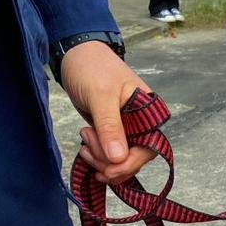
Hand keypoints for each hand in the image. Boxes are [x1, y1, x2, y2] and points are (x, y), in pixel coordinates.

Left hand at [59, 42, 157, 184]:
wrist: (76, 55)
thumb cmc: (92, 67)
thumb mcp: (101, 95)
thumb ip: (110, 127)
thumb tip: (118, 159)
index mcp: (149, 113)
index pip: (147, 150)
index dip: (127, 164)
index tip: (106, 170)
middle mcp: (142, 125)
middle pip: (133, 160)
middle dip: (109, 162)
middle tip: (87, 143)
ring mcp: (127, 131)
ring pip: (120, 161)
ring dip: (100, 160)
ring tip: (84, 139)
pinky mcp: (113, 134)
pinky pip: (110, 157)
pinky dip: (97, 157)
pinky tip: (85, 145)